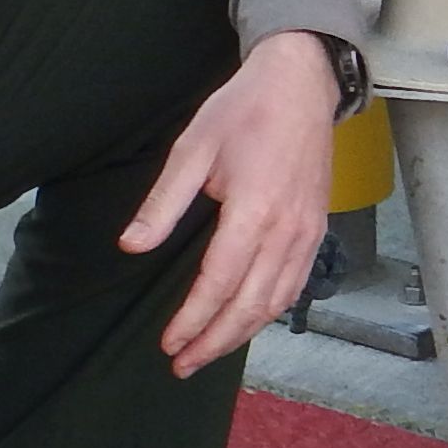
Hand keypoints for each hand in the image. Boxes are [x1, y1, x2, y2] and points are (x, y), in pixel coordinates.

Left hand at [123, 32, 344, 375]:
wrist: (301, 83)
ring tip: (209, 352)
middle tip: (182, 364)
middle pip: (249, 306)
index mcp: (254, 211)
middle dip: (214, 341)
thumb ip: (163, 203)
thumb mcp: (192, 149)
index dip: (193, 320)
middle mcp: (286, 231)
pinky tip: (248, 322)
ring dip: (242, 334)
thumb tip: (131, 246)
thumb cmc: (245, 109)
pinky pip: (295, 285)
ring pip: (276, 302)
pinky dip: (270, 312)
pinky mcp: (316, 230)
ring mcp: (307, 233)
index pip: (219, 283)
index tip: (168, 342)